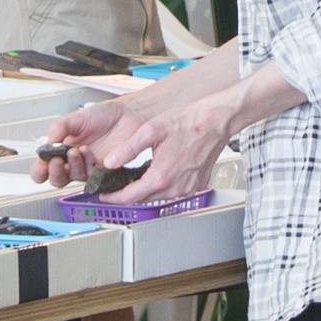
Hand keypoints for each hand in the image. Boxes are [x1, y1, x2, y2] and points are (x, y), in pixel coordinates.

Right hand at [30, 97, 159, 187]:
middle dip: (54, 171)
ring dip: (72, 166)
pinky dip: (87, 165)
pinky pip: (92, 176)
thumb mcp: (76, 117)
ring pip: (73, 178)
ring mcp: (88, 167)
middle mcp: (73, 161)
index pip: (44, 168)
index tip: (41, 164)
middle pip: (57, 179)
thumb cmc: (104, 115)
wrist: (128, 113)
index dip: (39, 170)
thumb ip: (58, 128)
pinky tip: (88, 153)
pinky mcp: (104, 170)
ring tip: (76, 150)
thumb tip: (47, 143)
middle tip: (56, 159)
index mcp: (62, 149)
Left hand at [113, 92, 236, 201]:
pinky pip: (175, 192)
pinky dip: (164, 186)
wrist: (216, 121)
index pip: (129, 197)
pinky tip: (160, 172)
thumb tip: (110, 162)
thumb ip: (128, 149)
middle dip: (128, 194)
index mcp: (161, 177)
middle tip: (116, 185)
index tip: (104, 195)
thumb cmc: (188, 122)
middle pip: (143, 199)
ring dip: (146, 190)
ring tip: (136, 177)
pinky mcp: (197, 186)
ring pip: (159, 196)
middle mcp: (176, 187)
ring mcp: (188, 188)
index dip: (113, 197)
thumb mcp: (151, 130)